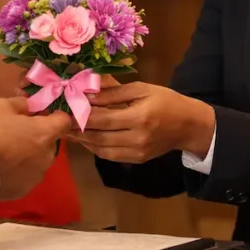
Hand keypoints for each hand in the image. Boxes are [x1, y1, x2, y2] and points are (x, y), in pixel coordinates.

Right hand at [0, 97, 71, 199]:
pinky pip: (26, 176)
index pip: (64, 122)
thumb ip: (20, 104)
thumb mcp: (0, 106)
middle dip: (38, 136)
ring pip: (38, 160)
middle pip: (49, 142)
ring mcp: (37, 176)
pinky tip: (2, 168)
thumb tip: (29, 106)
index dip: (56, 116)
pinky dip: (19, 171)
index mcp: (45, 133)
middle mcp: (47, 156)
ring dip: (29, 155)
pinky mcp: (24, 190)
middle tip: (17, 133)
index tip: (43, 114)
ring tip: (7, 153)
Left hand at [69, 82, 215, 163]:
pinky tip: (86, 139)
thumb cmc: (166, 101)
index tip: (64, 108)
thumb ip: (114, 92)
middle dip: (77, 129)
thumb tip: (88, 93)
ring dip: (82, 141)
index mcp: (139, 117)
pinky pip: (109, 156)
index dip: (81, 115)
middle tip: (60, 120)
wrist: (189, 126)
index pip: (102, 119)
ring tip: (67, 130)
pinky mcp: (137, 160)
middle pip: (98, 136)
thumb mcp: (142, 89)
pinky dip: (95, 148)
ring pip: (100, 149)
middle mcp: (137, 138)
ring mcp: (137, 152)